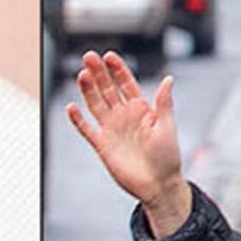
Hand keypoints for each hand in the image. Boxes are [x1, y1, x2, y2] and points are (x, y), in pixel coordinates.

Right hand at [67, 45, 191, 234]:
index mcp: (142, 109)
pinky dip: (78, 119)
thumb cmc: (168, 156)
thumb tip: (168, 78)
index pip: (127, 84)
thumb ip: (164, 103)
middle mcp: (124, 116)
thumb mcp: (167, 126)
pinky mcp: (102, 145)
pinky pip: (86, 129)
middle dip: (99, 73)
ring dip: (88, 90)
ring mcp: (112, 129)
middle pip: (108, 89)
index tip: (109, 55)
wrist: (158, 184)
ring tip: (82, 74)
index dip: (118, 70)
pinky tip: (71, 107)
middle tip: (88, 56)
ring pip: (95, 104)